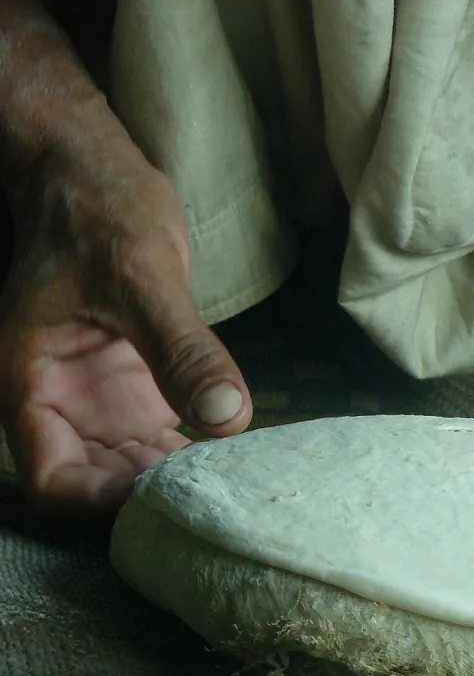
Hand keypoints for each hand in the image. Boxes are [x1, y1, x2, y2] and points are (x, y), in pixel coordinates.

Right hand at [0, 102, 251, 513]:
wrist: (93, 175)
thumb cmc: (98, 214)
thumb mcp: (143, 278)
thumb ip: (182, 349)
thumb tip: (227, 416)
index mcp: (31, 383)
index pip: (52, 478)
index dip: (102, 500)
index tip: (168, 499)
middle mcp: (60, 405)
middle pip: (96, 485)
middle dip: (150, 500)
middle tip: (223, 500)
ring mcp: (97, 404)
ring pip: (131, 472)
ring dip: (177, 484)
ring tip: (239, 486)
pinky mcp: (133, 395)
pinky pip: (160, 445)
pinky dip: (193, 458)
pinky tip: (239, 460)